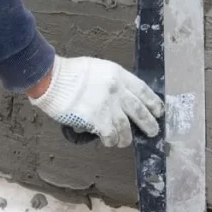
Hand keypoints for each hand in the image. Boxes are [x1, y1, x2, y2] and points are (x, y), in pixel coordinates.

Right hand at [27, 56, 163, 147]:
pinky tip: (110, 142)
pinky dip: (112, 141)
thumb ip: (112, 82)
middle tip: (153, 132)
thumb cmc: (70, 73)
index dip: (153, 103)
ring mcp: (109, 106)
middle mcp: (117, 91)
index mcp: (118, 75)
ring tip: (125, 142)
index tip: (158, 112)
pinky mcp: (98, 119)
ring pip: (126, 127)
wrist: (53, 79)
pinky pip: (111, 135)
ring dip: (127, 137)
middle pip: (140, 111)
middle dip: (149, 124)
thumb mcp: (98, 69)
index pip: (143, 91)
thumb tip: (119, 99)